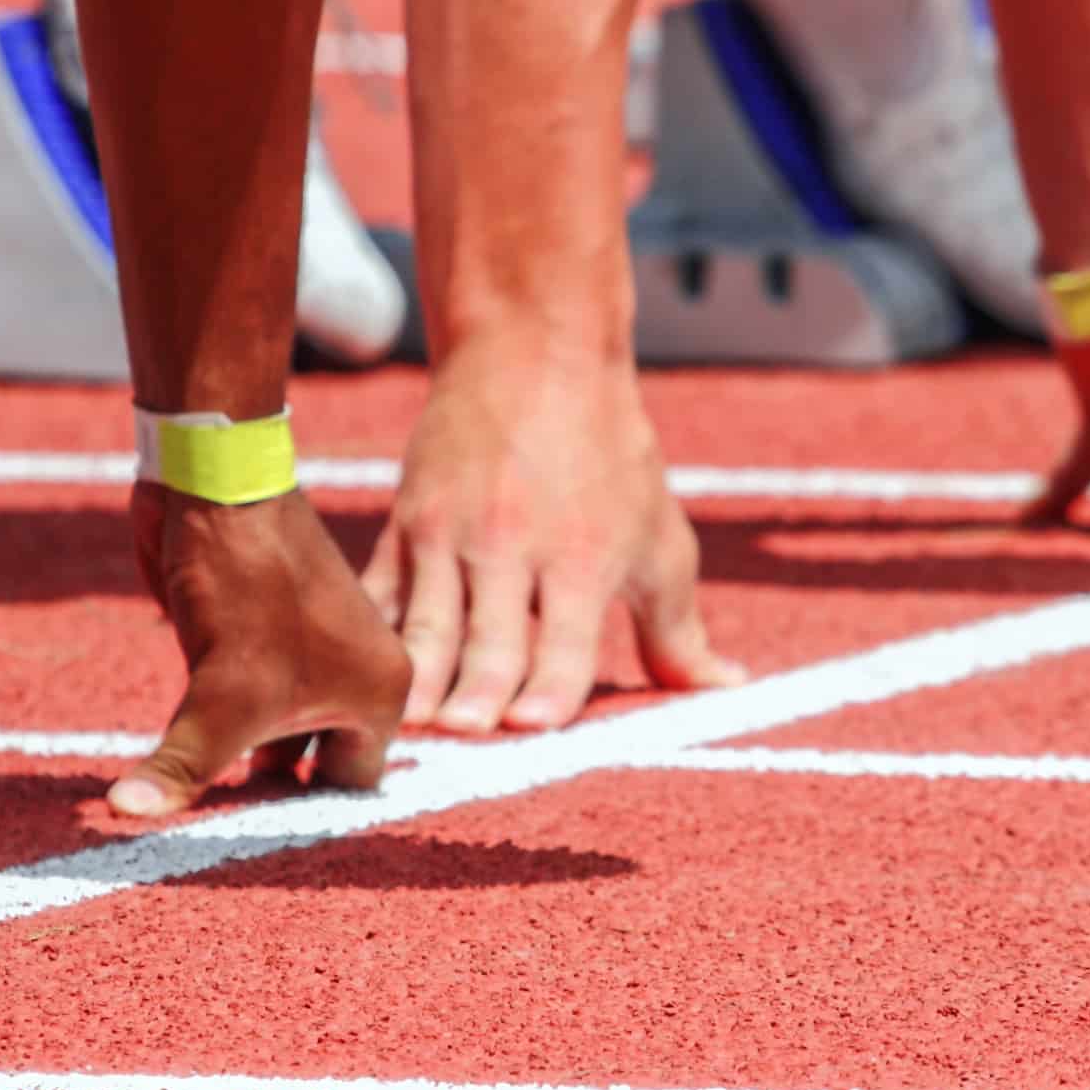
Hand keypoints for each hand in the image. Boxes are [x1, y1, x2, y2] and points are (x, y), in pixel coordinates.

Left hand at [109, 488, 409, 817]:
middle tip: (213, 848)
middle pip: (312, 770)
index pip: (348, 789)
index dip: (302, 823)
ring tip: (189, 821)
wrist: (210, 480)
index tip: (250, 858)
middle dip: (265, 804)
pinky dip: (210, 740)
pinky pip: (239, 711)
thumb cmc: (244, 580)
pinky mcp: (256, 640)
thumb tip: (125, 817)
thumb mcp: (219, 692)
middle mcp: (355, 676)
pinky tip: (172, 770)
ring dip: (232, 772)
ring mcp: (305, 657)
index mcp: (379, 692)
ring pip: (271, 740)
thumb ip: (185, 765)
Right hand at [362, 347, 741, 733]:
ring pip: (427, 619)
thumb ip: (680, 628)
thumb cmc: (610, 457)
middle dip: (476, 690)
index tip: (532, 726)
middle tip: (462, 735)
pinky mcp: (405, 522)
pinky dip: (374, 633)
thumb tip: (725, 689)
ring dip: (417, 675)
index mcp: (582, 557)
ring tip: (405, 723)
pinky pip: (382, 590)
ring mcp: (451, 534)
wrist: (535, 353)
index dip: (550, 686)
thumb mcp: (658, 539)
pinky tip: (363, 674)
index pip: (565, 640)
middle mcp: (513, 547)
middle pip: (490, 636)